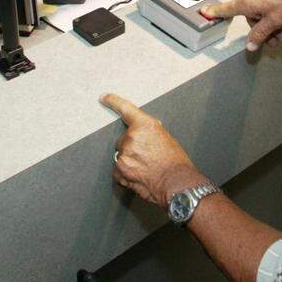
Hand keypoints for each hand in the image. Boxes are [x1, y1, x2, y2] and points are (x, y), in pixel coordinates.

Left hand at [101, 93, 207, 207]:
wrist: (177, 184)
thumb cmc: (176, 163)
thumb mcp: (166, 138)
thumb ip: (149, 133)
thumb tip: (142, 135)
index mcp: (145, 125)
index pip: (125, 109)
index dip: (113, 101)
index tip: (104, 98)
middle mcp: (131, 137)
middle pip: (124, 139)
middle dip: (132, 146)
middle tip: (147, 156)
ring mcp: (124, 154)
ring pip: (121, 155)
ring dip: (129, 160)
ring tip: (146, 168)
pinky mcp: (120, 170)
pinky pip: (117, 170)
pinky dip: (125, 173)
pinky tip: (139, 176)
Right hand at [202, 0, 281, 50]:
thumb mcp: (273, 22)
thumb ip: (260, 35)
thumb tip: (250, 45)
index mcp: (247, 2)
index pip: (227, 9)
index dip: (215, 12)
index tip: (204, 12)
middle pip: (251, 18)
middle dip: (262, 31)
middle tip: (274, 41)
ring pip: (262, 13)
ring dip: (272, 26)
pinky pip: (268, 6)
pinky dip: (275, 16)